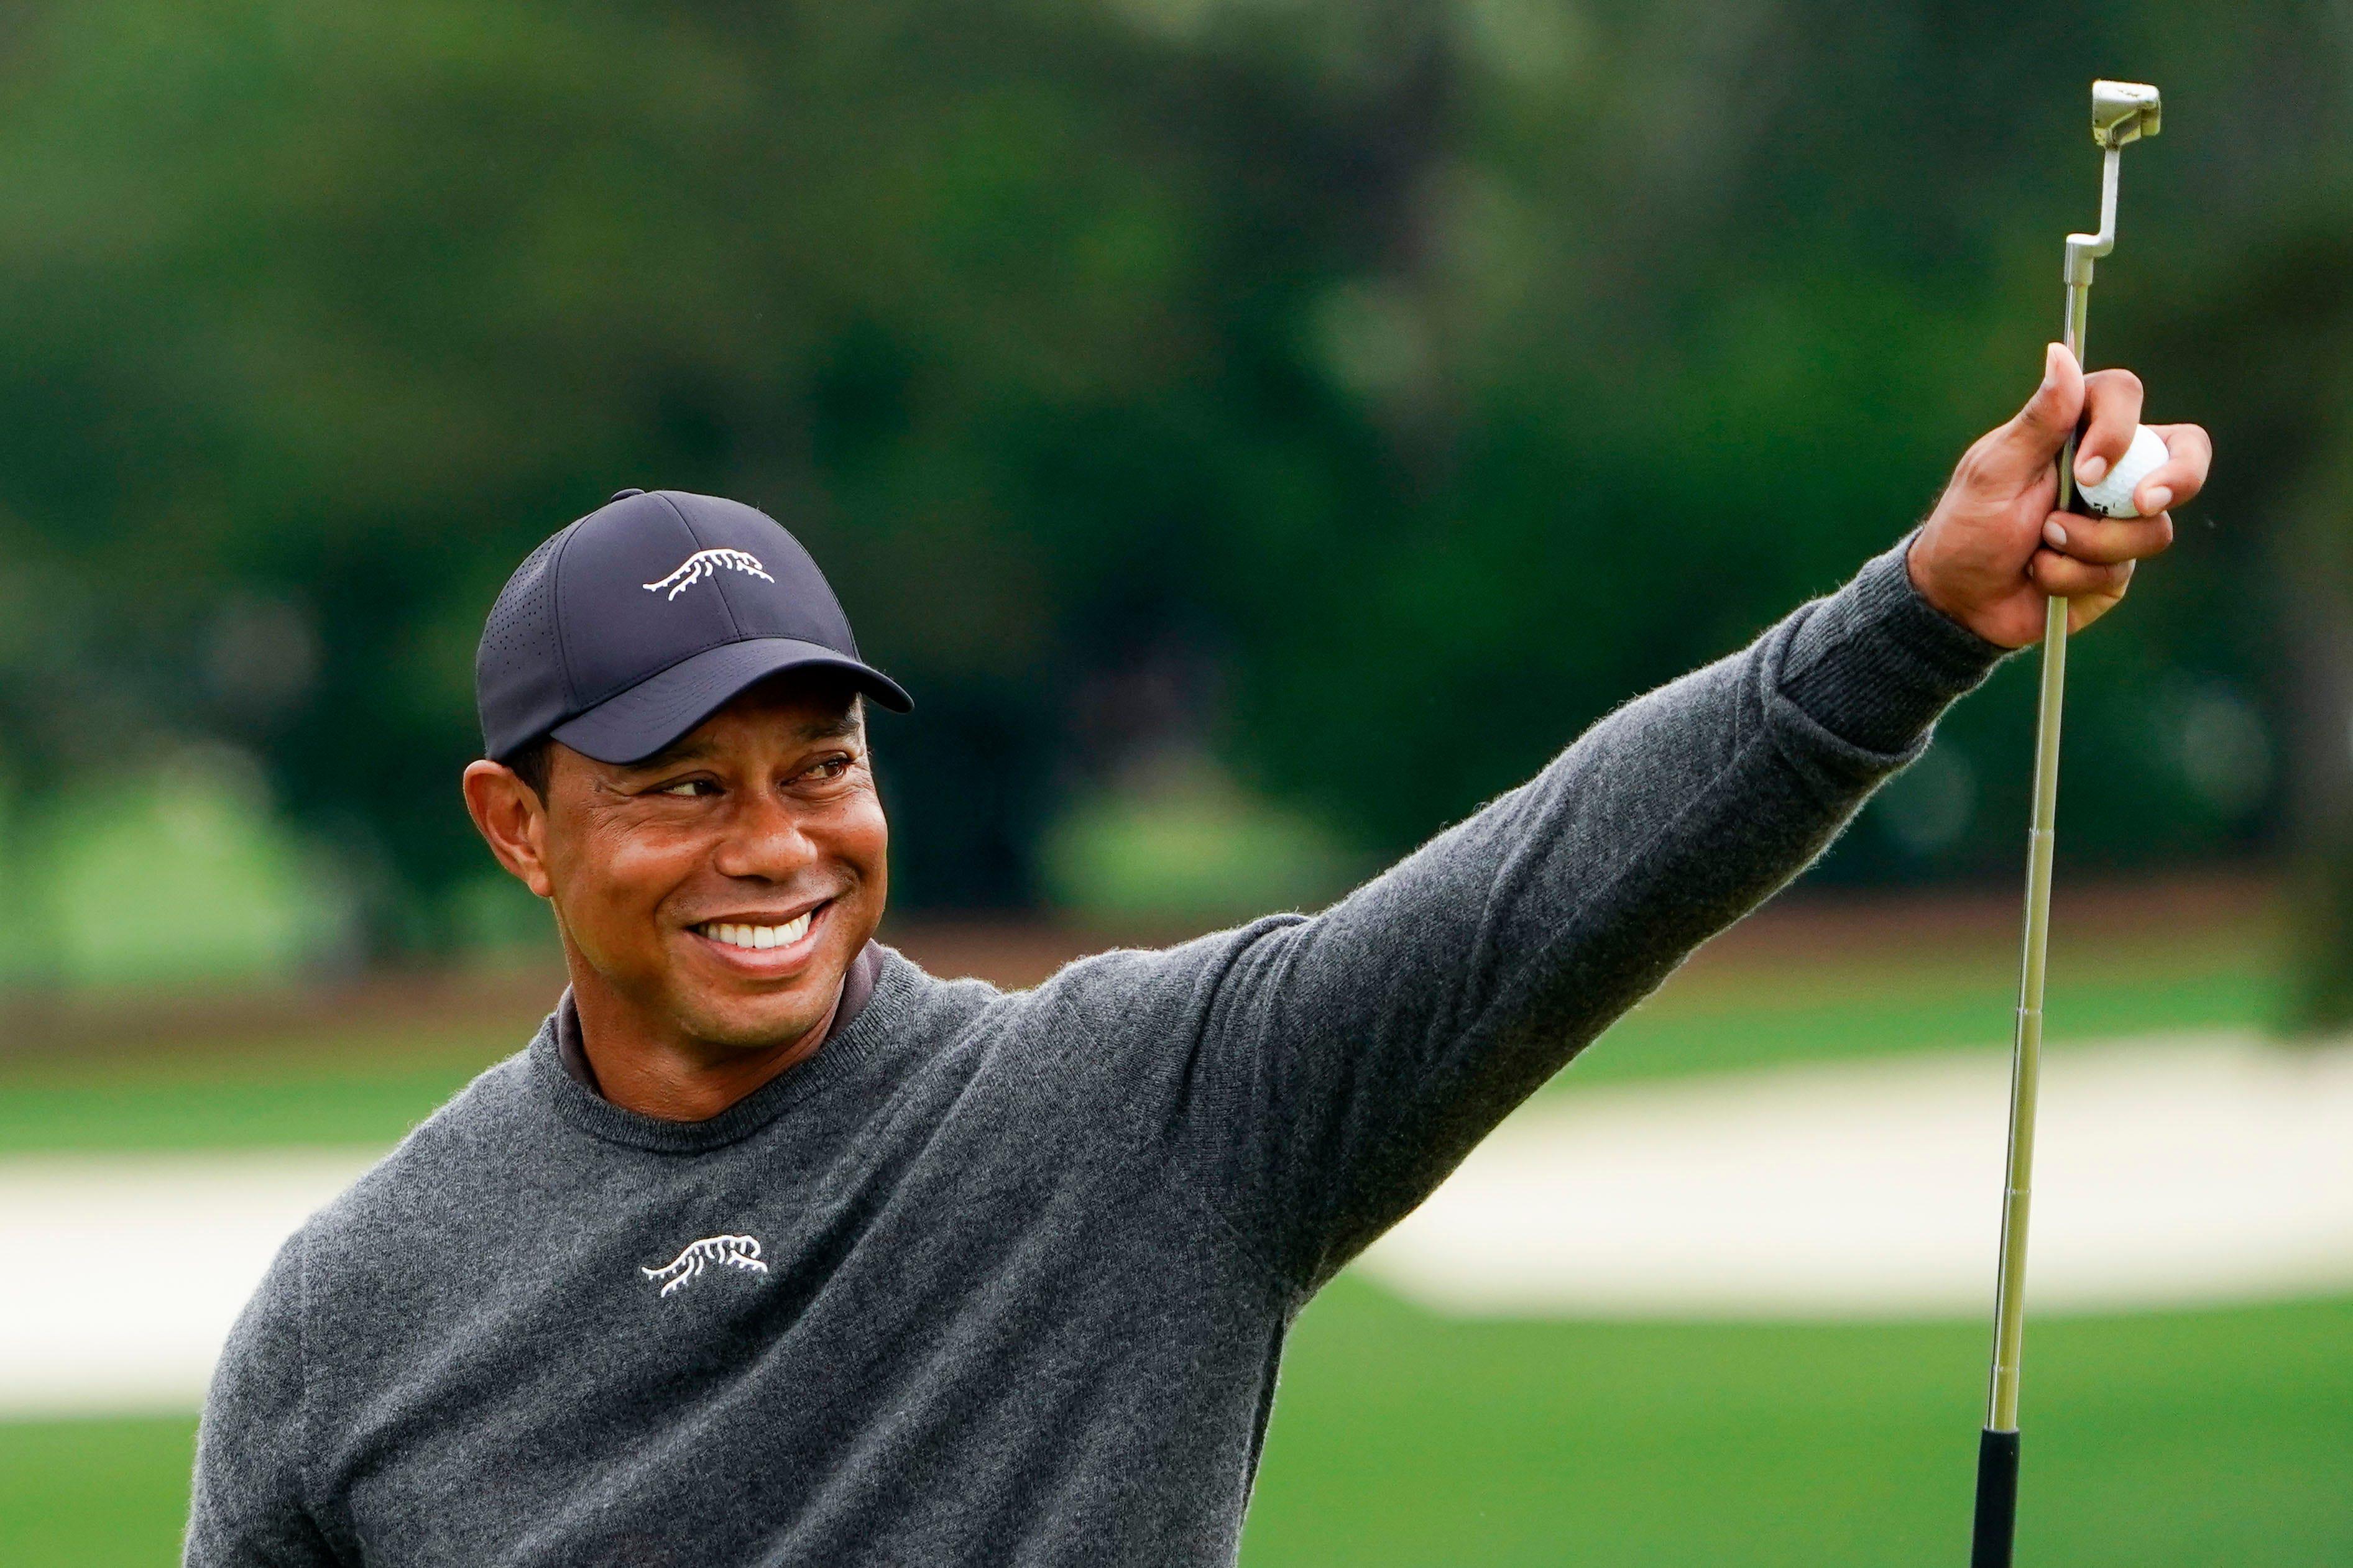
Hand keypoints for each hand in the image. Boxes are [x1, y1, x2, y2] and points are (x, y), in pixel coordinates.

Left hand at [1907, 342, 2210, 648]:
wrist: (1959, 601)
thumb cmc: (1967, 529)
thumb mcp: (1995, 472)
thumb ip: (2039, 419)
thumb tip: (2060, 352)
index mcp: (2074, 433)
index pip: (2122, 397)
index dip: (2119, 429)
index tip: (2088, 471)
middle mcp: (2110, 471)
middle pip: (2185, 452)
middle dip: (2179, 478)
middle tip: (2143, 504)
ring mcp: (2119, 519)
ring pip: (2152, 526)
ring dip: (2087, 543)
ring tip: (2039, 547)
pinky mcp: (2117, 564)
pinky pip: (2120, 569)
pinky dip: (2072, 575)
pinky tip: (2039, 575)